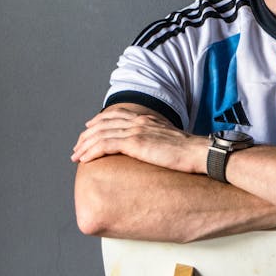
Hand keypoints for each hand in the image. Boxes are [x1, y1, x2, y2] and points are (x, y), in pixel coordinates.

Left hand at [71, 106, 206, 173]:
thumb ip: (157, 141)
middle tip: (77, 147)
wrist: (199, 152)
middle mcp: (139, 121)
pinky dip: (92, 151)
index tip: (88, 130)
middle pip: (103, 123)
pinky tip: (84, 160)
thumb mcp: (170, 141)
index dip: (99, 122)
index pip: (115, 115)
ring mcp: (137, 131)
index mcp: (147, 120)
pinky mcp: (136, 143)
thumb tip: (153, 151)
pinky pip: (106, 144)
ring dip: (85, 145)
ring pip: (101, 134)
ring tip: (76, 156)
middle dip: (87, 135)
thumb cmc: (189, 152)